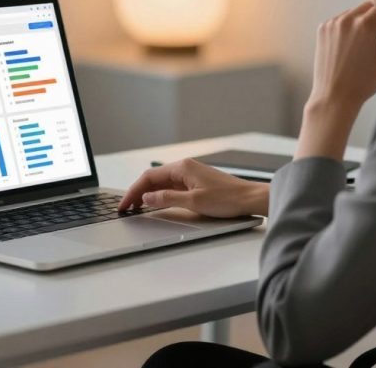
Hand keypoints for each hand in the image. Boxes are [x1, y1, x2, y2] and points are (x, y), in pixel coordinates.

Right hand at [117, 158, 269, 217]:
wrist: (250, 199)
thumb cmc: (227, 199)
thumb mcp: (193, 202)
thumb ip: (167, 198)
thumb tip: (147, 197)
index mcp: (182, 167)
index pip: (149, 177)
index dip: (134, 191)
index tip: (124, 204)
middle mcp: (185, 167)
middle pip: (154, 178)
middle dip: (138, 192)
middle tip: (127, 208)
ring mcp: (191, 175)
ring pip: (162, 183)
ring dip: (148, 194)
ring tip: (137, 207)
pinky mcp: (196, 183)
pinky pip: (172, 187)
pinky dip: (160, 195)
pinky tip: (156, 203)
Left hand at [307, 0, 375, 108]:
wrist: (334, 96)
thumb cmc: (365, 81)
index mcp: (364, 25)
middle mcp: (346, 18)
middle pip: (373, 5)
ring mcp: (332, 22)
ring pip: (358, 11)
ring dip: (369, 21)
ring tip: (372, 44)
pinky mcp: (323, 27)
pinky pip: (344, 18)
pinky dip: (353, 26)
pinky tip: (356, 46)